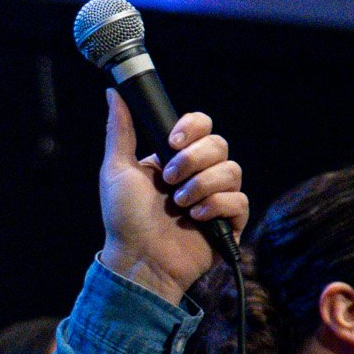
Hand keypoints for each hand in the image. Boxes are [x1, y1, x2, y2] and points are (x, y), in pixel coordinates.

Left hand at [98, 93, 247, 302]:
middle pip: (219, 144)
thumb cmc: (124, 219)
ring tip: (180, 204)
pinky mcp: (229, 222)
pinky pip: (240, 200)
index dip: (193, 127)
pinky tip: (196, 217)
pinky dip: (217, 206)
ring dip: (202, 185)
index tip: (173, 140)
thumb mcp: (116, 170)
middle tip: (170, 180)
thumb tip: (113, 94)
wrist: (138, 259)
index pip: (202, 126)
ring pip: (232, 170)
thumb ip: (120, 131)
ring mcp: (215, 197)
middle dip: (194, 159)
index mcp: (175, 159)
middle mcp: (198, 174)